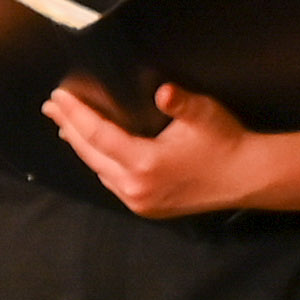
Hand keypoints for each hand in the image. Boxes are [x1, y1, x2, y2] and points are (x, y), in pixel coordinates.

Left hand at [45, 75, 264, 217]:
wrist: (248, 178)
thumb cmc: (226, 141)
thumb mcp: (204, 115)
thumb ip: (179, 102)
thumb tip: (163, 92)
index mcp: (145, 164)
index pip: (97, 135)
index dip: (75, 114)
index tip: (58, 96)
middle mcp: (135, 187)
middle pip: (90, 153)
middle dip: (68, 127)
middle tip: (51, 106)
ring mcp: (139, 201)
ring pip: (98, 169)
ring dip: (81, 146)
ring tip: (66, 124)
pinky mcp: (146, 208)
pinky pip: (112, 182)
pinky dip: (99, 162)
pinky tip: (94, 150)